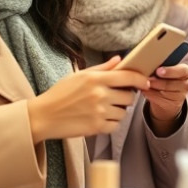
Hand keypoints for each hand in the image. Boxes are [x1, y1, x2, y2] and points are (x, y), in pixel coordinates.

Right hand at [27, 55, 149, 142]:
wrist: (42, 117)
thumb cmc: (59, 94)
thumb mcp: (79, 76)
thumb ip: (102, 68)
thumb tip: (119, 60)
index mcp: (96, 79)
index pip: (128, 77)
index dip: (140, 79)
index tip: (145, 82)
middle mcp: (99, 95)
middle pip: (129, 97)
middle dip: (126, 97)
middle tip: (115, 97)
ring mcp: (99, 112)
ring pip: (123, 112)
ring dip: (118, 111)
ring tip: (104, 109)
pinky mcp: (96, 127)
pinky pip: (116, 126)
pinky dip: (111, 123)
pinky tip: (100, 119)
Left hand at [144, 63, 187, 122]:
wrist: (171, 93)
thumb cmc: (168, 76)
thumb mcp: (169, 70)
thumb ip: (162, 67)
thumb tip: (149, 67)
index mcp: (186, 72)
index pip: (182, 71)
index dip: (169, 71)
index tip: (158, 71)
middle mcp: (187, 84)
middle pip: (170, 84)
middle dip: (157, 82)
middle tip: (147, 79)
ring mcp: (181, 96)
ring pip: (164, 93)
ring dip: (151, 88)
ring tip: (144, 84)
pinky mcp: (173, 105)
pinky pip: (159, 100)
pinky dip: (150, 95)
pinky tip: (145, 91)